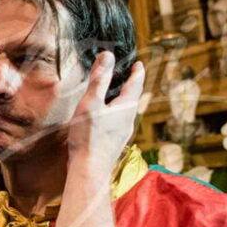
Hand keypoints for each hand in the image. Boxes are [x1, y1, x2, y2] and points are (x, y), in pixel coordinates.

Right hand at [67, 52, 144, 169]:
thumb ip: (99, 79)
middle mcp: (128, 119)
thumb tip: (108, 55)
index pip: (136, 84)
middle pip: (133, 97)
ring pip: (127, 110)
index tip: (138, 63)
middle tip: (128, 73)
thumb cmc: (89, 137)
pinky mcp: (115, 141)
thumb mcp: (91, 102)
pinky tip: (106, 115)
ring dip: (123, 98)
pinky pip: (120, 120)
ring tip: (116, 91)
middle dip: (131, 84)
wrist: (89, 170)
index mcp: (126, 107)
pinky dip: (116, 110)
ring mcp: (123, 132)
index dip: (137, 72)